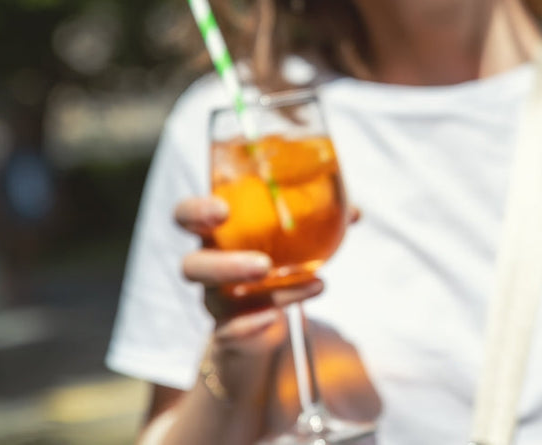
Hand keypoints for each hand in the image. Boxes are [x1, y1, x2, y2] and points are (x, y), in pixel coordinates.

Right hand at [174, 196, 333, 353]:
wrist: (262, 318)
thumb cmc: (274, 261)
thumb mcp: (292, 237)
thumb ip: (319, 219)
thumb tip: (354, 211)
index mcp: (216, 232)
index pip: (187, 215)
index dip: (196, 211)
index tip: (223, 209)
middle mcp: (208, 266)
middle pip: (192, 266)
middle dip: (223, 265)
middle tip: (264, 264)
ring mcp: (215, 301)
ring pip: (220, 300)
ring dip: (261, 294)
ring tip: (305, 283)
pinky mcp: (228, 331)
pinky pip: (232, 332)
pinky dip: (255, 325)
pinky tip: (277, 318)